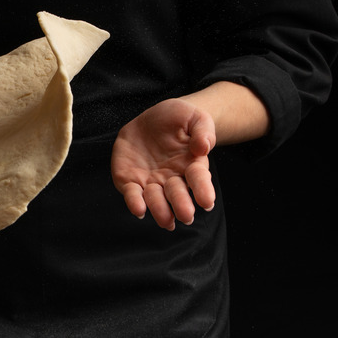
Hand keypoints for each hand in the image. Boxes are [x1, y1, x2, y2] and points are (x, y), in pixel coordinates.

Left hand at [111, 98, 215, 229]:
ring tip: (166, 220)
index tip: (207, 202)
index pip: (199, 179)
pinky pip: (132, 194)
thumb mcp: (194, 117)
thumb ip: (203, 130)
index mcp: (191, 165)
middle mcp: (172, 178)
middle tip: (186, 216)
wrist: (151, 119)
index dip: (203, 190)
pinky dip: (135, 203)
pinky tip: (139, 210)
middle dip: (181, 205)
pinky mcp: (130, 180)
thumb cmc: (178, 119)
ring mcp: (151, 182)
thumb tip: (203, 147)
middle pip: (177, 194)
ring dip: (160, 210)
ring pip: (156, 200)